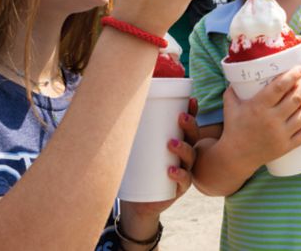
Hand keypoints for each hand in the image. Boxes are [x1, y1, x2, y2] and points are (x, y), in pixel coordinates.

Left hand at [119, 98, 199, 225]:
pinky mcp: (178, 188)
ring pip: (190, 157)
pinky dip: (179, 175)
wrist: (137, 201)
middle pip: (193, 137)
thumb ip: (124, 129)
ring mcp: (183, 171)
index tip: (190, 99)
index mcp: (177, 140)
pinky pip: (184, 181)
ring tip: (170, 143)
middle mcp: (183, 154)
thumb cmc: (135, 167)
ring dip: (183, 148)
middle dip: (190, 125)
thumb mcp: (132, 146)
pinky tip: (171, 171)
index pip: (188, 124)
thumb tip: (107, 106)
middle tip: (181, 116)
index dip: (192, 111)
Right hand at [221, 66, 300, 169]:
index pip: (279, 87)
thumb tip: (239, 73)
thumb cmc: (234, 127)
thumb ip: (234, 89)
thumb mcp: (230, 105)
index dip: (292, 76)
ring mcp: (281, 134)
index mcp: (257, 107)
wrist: (236, 155)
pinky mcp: (286, 146)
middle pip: (295, 98)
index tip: (300, 68)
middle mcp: (271, 120)